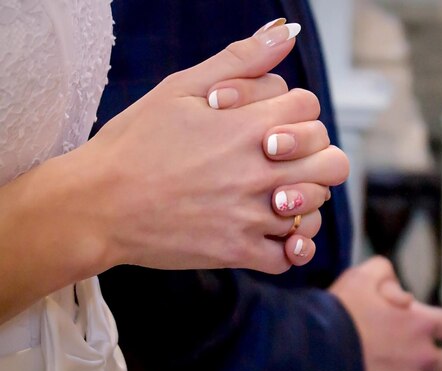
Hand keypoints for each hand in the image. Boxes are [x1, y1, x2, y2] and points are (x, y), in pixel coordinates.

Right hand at [82, 21, 347, 273]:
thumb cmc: (135, 143)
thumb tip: (284, 34)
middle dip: (316, 156)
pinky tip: (273, 232)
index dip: (296, 112)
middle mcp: (261, 173)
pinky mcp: (238, 252)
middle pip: (333, 164)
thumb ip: (240, 60)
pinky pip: (291, 255)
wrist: (98, 203)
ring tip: (278, 196)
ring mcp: (252, 216)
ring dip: (305, 201)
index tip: (273, 122)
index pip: (311, 110)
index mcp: (251, 127)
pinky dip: (291, 246)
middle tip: (285, 160)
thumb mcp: (181, 88)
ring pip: (316, 210)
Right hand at [330, 257, 441, 370]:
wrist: (317, 355)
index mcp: (420, 324)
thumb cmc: (340, 313)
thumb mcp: (360, 277)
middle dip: (431, 357)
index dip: (437, 324)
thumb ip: (383, 272)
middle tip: (407, 351)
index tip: (422, 323)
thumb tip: (396, 287)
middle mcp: (422, 357)